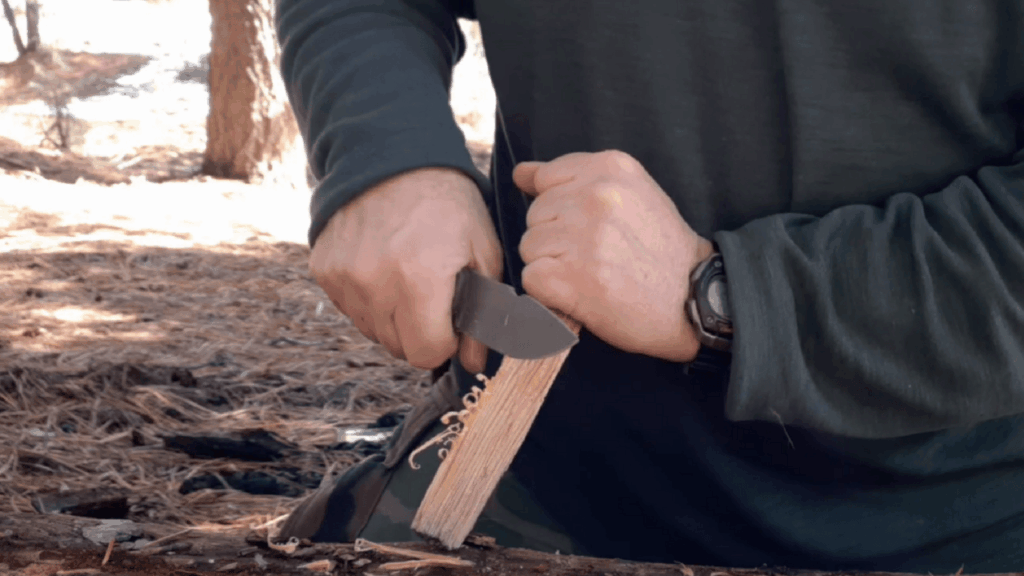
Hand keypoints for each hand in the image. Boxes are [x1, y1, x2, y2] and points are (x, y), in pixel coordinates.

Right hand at [310, 167, 502, 372]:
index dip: (445, 343)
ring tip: (407, 277)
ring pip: (373, 332)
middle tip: (433, 296)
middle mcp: (375, 283)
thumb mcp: (481, 251)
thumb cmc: (446, 204)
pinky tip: (383, 267)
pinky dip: (369, 299)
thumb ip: (484, 313)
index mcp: (420, 279)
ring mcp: (344, 277)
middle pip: (398, 348)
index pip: (427, 353)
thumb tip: (476, 362)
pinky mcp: (325, 270)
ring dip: (393, 318)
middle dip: (420, 332)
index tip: (451, 321)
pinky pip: (351, 309)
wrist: (392, 158)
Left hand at [513, 150, 713, 361]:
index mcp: (611, 167)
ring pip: (530, 247)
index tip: (592, 228)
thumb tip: (521, 173)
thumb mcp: (630, 194)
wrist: (692, 299)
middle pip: (536, 215)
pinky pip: (531, 278)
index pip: (546, 179)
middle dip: (557, 239)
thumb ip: (573, 178)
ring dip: (553, 266)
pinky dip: (550, 293)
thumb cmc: (660, 249)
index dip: (562, 209)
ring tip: (593, 275)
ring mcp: (582, 236)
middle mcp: (596, 195)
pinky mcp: (569, 277)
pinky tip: (583, 293)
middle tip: (598, 256)